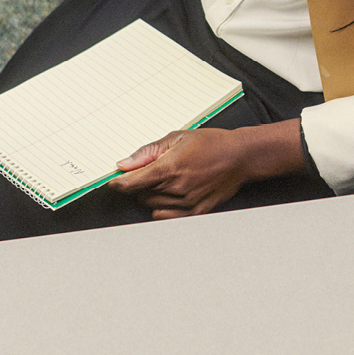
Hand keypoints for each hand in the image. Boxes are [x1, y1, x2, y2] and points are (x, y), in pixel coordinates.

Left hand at [106, 121, 303, 218]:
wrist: (240, 156)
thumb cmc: (211, 143)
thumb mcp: (177, 138)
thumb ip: (147, 152)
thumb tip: (124, 164)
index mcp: (170, 167)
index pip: (132, 183)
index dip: (118, 183)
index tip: (113, 182)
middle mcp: (177, 187)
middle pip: (140, 194)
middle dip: (139, 184)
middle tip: (151, 172)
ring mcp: (187, 202)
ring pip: (151, 206)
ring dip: (151, 195)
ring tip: (167, 181)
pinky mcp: (196, 212)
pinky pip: (165, 216)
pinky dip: (162, 208)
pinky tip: (171, 195)